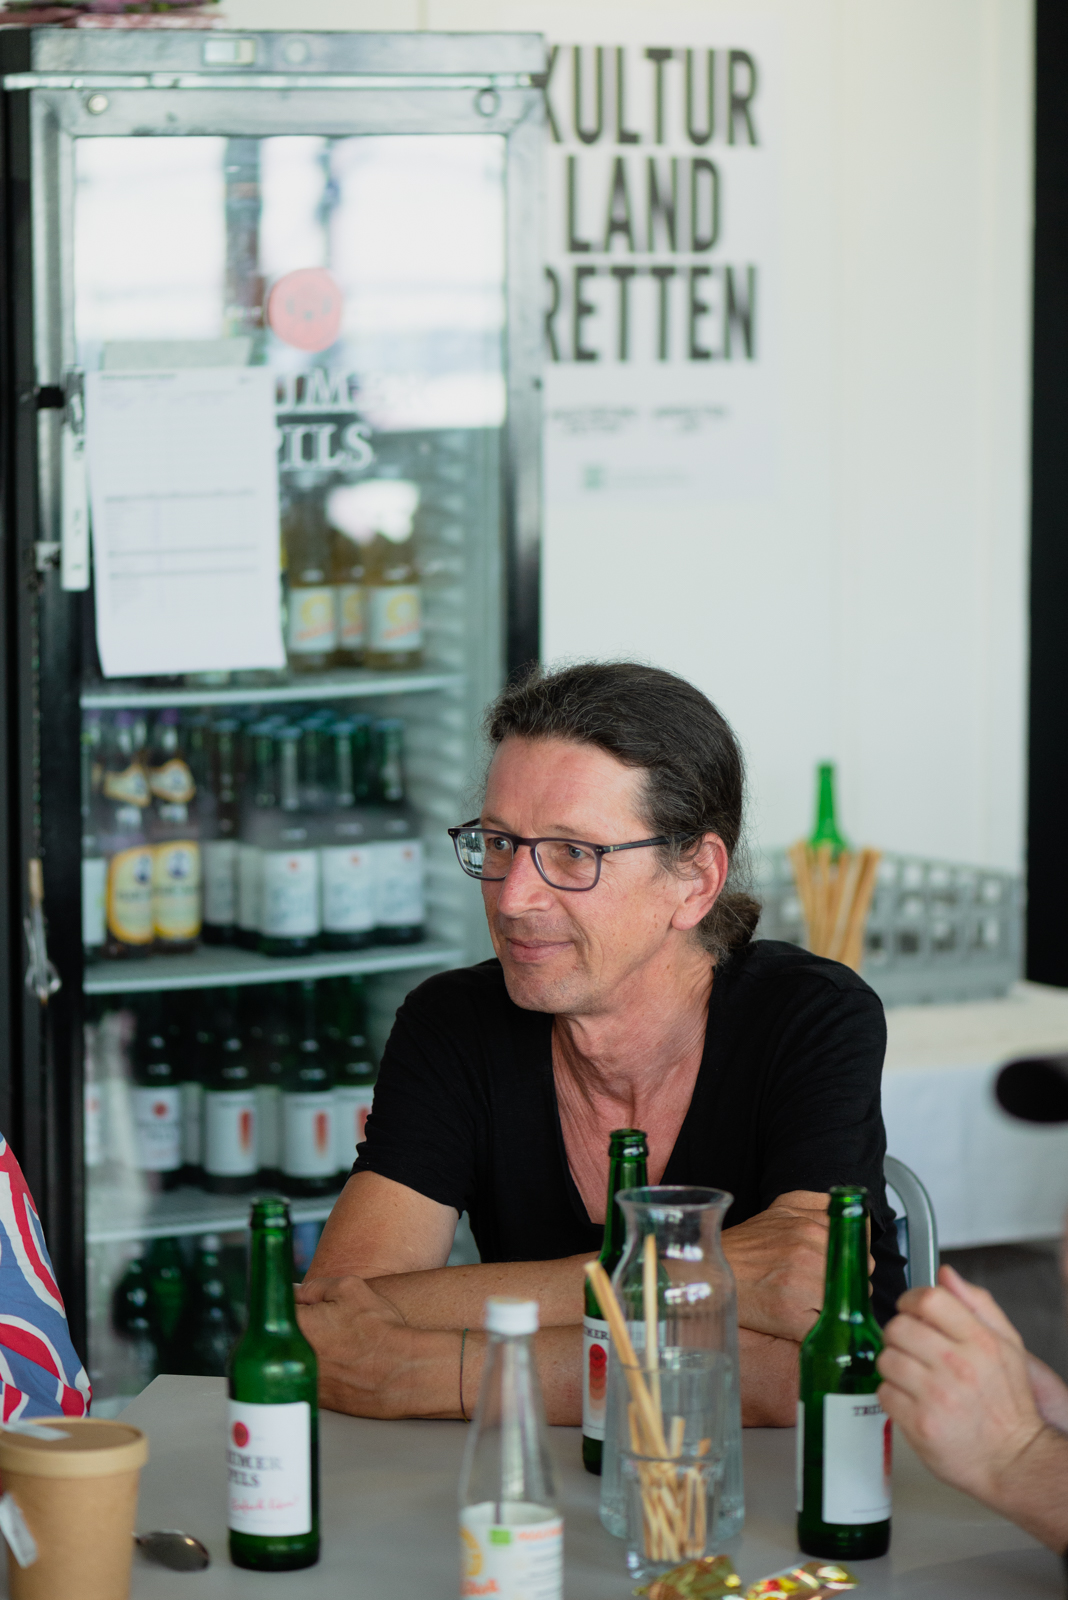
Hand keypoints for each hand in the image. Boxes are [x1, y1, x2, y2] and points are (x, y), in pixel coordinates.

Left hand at [296, 1273, 435, 1418]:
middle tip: (329, 1326)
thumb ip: (316, 1287)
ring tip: (341, 1347)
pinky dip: (325, 1374)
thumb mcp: (350, 1288)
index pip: (279, 1309)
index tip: (309, 1306)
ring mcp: (303, 1382)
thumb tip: (299, 1292)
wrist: (401, 1371)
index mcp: (295, 1325)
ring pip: (298, 1361)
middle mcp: (292, 1357)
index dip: (297, 1305)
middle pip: (286, 1337)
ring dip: (313, 1353)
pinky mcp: (318, 1401)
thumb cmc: (378, 1329)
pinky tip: (346, 1366)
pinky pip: (313, 1382)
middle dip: (303, 1329)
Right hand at [724, 1191, 845, 1341]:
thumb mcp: (783, 1210)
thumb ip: (819, 1207)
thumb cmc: (746, 1246)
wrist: (708, 1272)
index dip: (850, 1264)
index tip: (837, 1271)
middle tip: (818, 1288)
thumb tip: (856, 1219)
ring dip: (832, 1307)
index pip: (859, 1251)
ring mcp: (801, 1283)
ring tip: (806, 1303)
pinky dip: (816, 1327)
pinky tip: (798, 1318)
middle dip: (844, 1286)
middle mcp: (808, 1251)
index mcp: (810, 1226)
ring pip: (843, 1303)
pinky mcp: (790, 1314)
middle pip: (856, 1279)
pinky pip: (823, 1326)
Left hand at [876, 1265, 1047, 1505]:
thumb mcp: (1007, 1346)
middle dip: (898, 1335)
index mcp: (980, 1342)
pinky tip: (910, 1400)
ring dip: (893, 1365)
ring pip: (886, 1359)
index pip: (929, 1299)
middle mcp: (957, 1366)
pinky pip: (883, 1393)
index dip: (910, 1300)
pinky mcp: (920, 1424)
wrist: (1015, 1460)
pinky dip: (892, 1395)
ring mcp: (936, 1396)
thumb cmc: (1009, 1404)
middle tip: (909, 1347)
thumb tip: (946, 1274)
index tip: (910, 1310)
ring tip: (911, 1376)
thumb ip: (977, 1304)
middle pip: (898, 1327)